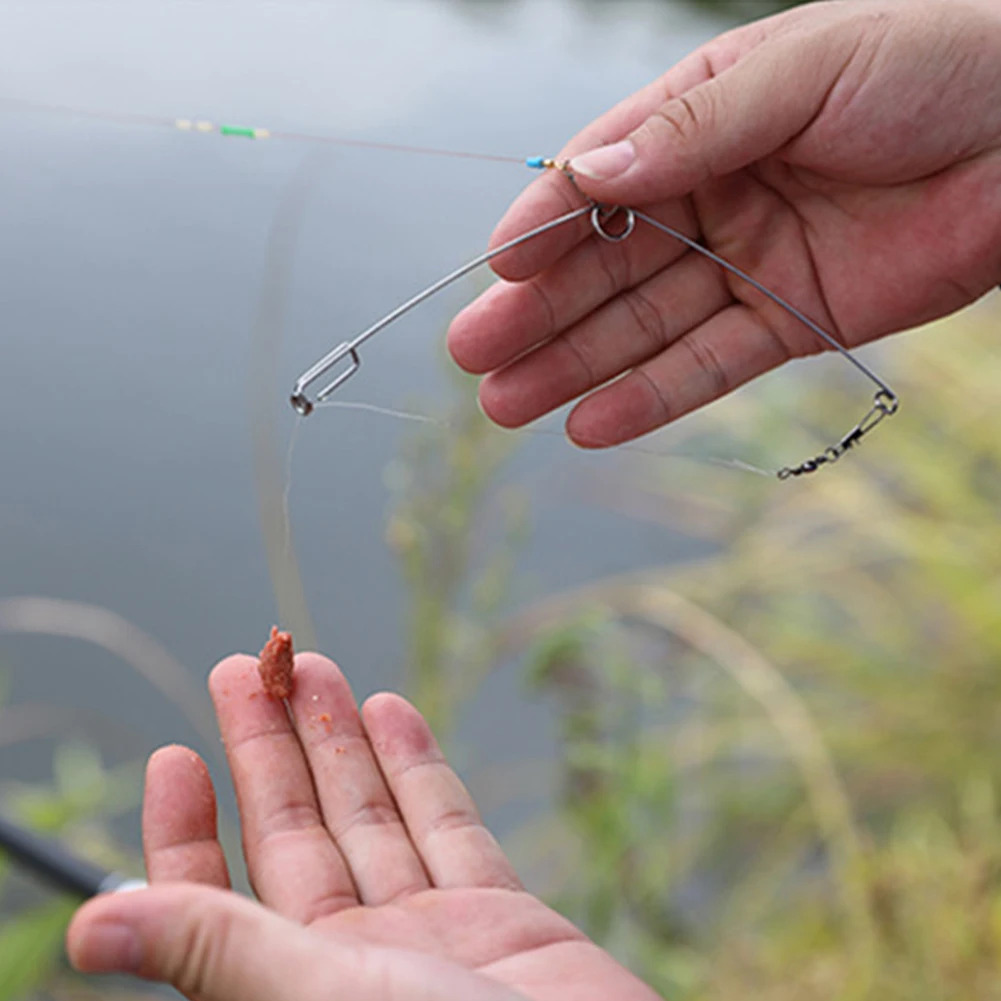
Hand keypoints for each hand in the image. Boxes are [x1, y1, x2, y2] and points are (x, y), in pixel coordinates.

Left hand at [67, 653, 657, 1000]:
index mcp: (296, 988)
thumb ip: (216, 948)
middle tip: (253, 664)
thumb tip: (89, 924)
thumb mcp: (320, 998)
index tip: (174, 754)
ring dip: (340, 739)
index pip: (216, 899)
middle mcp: (358, 961)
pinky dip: (419, 767)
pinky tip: (390, 711)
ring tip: (313, 668)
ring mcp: (434, 937)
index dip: (188, 829)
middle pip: (297, 832)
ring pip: (372, 815)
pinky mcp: (504, 920)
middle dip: (271, 746)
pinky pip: (450, 827)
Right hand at [448, 0, 1000, 446]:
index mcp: (700, 119)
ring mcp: (746, 263)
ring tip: (504, 406)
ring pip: (643, 326)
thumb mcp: (802, 70)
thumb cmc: (929, 65)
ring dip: (574, 368)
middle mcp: (711, 194)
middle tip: (469, 356)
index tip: (495, 270)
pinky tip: (590, 426)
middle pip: (606, 266)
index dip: (545, 226)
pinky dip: (652, 398)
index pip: (600, 180)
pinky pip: (709, 366)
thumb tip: (592, 177)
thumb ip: (694, 128)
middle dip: (537, 314)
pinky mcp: (789, 322)